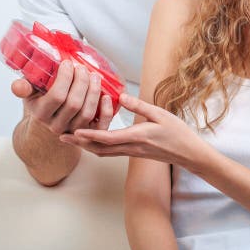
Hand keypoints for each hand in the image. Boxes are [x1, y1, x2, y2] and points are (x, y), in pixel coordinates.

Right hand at [12, 60, 112, 134]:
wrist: (50, 122)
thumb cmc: (42, 102)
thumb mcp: (30, 93)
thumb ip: (23, 88)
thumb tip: (17, 85)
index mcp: (41, 114)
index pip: (57, 96)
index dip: (65, 78)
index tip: (68, 63)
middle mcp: (57, 125)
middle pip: (74, 104)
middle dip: (81, 82)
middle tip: (82, 68)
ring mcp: (73, 131)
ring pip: (87, 113)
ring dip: (94, 92)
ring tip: (94, 76)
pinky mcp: (89, 134)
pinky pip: (101, 125)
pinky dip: (106, 109)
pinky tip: (106, 95)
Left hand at [59, 94, 208, 170]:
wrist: (188, 153)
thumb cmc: (177, 132)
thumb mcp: (161, 114)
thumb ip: (139, 106)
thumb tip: (120, 96)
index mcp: (137, 136)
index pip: (108, 138)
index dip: (90, 135)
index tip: (74, 132)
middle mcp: (131, 147)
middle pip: (99, 149)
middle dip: (80, 144)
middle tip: (62, 137)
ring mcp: (132, 152)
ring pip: (103, 152)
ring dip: (86, 146)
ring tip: (72, 138)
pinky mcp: (134, 153)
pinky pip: (111, 152)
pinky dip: (98, 146)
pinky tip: (93, 139)